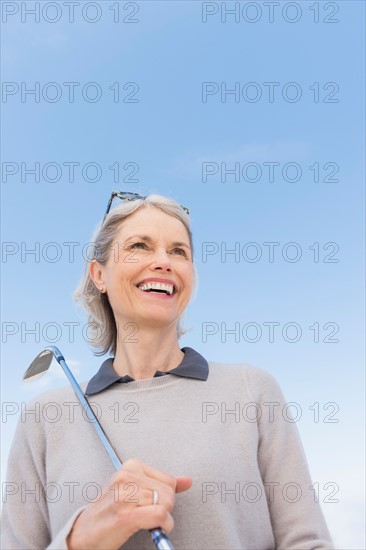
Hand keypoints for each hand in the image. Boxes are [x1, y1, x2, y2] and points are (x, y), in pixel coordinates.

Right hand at [67, 458, 191, 549]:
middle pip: (169, 492)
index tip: (153, 503)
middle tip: (149, 514)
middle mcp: (127, 477)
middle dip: (165, 507)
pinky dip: (163, 524)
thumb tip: (187, 481)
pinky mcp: (126, 515)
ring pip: (165, 504)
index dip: (166, 497)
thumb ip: (162, 483)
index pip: (169, 480)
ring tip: (146, 520)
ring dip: (163, 518)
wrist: (84, 532)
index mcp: (131, 466)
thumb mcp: (135, 489)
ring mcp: (125, 496)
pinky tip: (155, 527)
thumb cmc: (110, 510)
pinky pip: (160, 515)